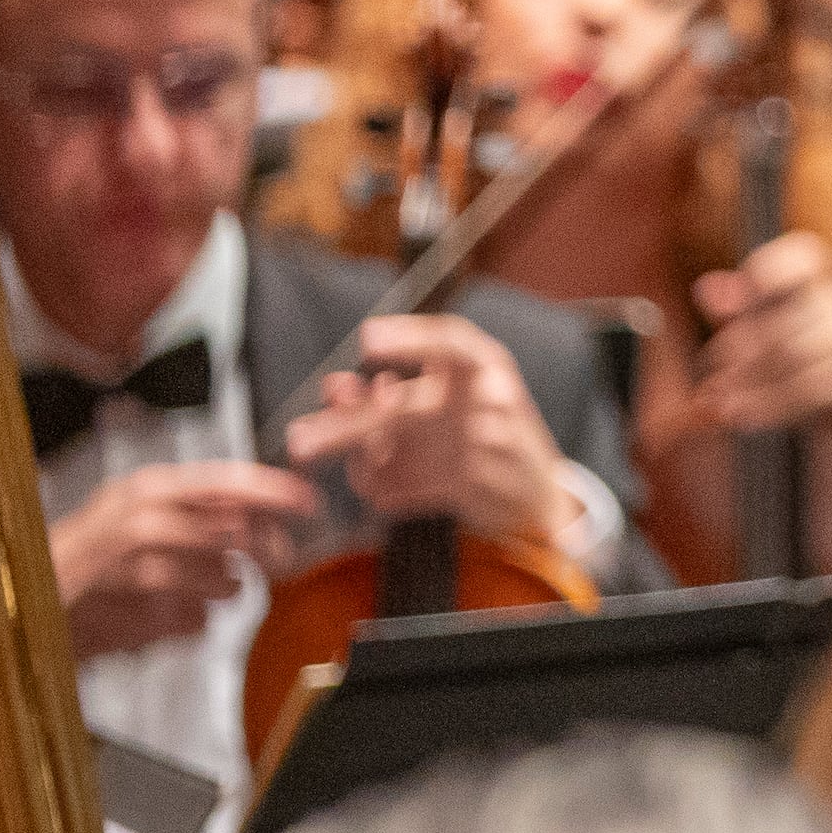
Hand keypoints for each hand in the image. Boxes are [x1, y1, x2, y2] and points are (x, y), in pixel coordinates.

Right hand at [49, 460, 317, 656]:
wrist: (18, 602)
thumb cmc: (83, 564)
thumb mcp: (141, 522)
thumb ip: (194, 517)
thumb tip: (255, 519)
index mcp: (146, 489)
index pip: (225, 481)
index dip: (273, 491)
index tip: (308, 501)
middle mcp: (137, 517)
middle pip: (233, 530)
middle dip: (263, 549)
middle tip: (275, 561)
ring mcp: (127, 564)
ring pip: (219, 579)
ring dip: (224, 590)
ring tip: (206, 591)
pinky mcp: (121, 611)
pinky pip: (189, 622)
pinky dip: (188, 623)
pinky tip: (165, 616)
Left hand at [286, 315, 579, 546]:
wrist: (534, 495)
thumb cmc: (478, 437)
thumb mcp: (440, 404)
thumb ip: (384, 395)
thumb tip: (332, 386)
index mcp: (486, 365)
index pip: (451, 341)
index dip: (411, 337)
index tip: (367, 339)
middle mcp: (492, 396)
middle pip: (409, 406)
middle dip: (350, 425)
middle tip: (297, 441)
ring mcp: (488, 442)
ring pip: (404, 455)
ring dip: (355, 455)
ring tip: (309, 453)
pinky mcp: (479, 483)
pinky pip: (414, 488)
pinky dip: (387, 490)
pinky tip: (378, 491)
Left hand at [687, 233, 831, 437]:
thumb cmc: (813, 375)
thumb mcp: (771, 344)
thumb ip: (740, 314)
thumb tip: (705, 288)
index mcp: (822, 286)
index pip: (802, 257)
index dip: (766, 270)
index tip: (724, 304)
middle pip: (788, 315)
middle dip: (740, 350)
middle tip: (712, 379)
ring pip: (799, 352)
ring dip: (753, 383)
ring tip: (723, 405)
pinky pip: (823, 387)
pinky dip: (778, 404)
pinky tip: (751, 416)